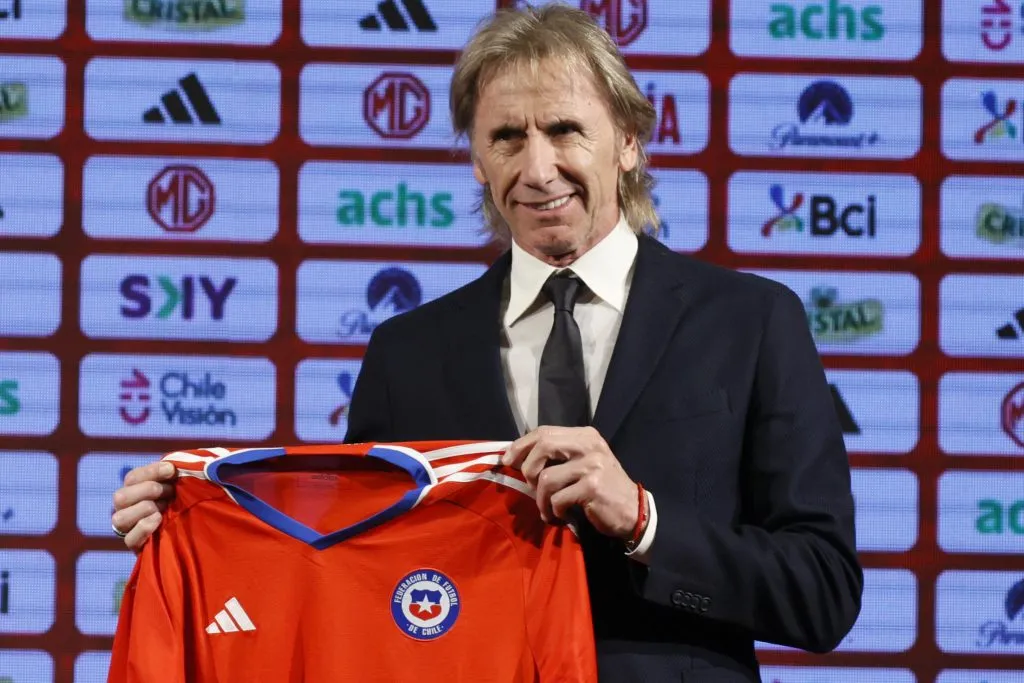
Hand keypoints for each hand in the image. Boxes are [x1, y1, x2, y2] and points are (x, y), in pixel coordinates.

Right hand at [111, 461, 176, 550]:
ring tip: (164, 507)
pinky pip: (130, 539)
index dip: (151, 471)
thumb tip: (177, 463)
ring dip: (145, 508)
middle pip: (120, 497)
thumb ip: (175, 474)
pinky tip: (158, 520)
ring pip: (119, 518)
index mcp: (134, 491)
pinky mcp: (136, 546)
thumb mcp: (180, 486)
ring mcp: (128, 529)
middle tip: (170, 491)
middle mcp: (126, 509)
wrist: (191, 534)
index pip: (132, 478)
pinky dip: (144, 527)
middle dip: (147, 490)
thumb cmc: (185, 502)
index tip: (172, 470)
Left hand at [501, 426, 641, 540]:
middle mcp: (590, 446)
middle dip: (528, 468)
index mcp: (585, 435)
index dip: (521, 445)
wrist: (634, 511)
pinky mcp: (592, 487)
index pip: (545, 431)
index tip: (508, 460)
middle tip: (529, 486)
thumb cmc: (602, 489)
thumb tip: (517, 457)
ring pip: (546, 478)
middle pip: (543, 446)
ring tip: (547, 510)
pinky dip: (554, 511)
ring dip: (540, 500)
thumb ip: (557, 456)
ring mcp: (592, 465)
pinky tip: (561, 516)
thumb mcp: (583, 464)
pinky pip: (557, 499)